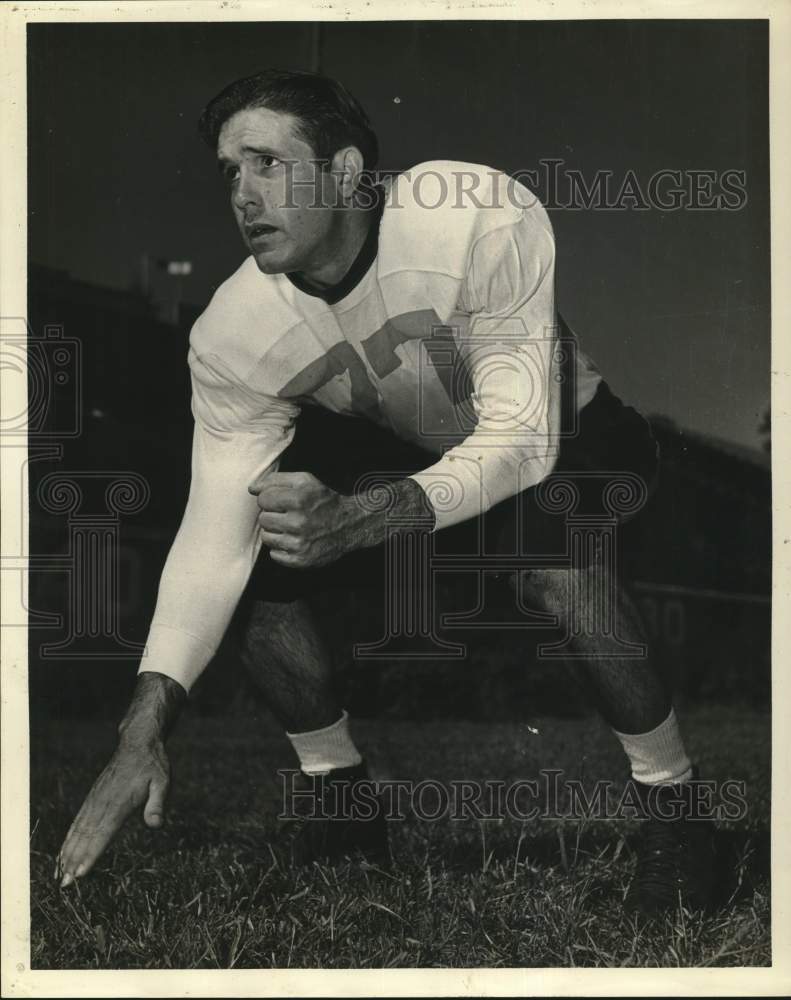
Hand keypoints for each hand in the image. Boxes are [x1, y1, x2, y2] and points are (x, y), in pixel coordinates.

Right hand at [56, 736, 169, 886]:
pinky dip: (68, 839)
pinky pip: (77, 822)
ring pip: (77, 830)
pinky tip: (62, 853)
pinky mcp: (92, 798)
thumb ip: (158, 803)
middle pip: (86, 836)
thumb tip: (155, 824)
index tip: (80, 873)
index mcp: (119, 802)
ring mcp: (95, 800)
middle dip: (74, 861)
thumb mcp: (163, 781)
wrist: (138, 743)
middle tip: (64, 884)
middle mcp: (103, 803)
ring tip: (58, 875)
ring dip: (67, 853)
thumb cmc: (153, 765)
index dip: (91, 853)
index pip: (103, 832)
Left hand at [248, 471, 359, 568]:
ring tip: (292, 529)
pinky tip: (296, 541)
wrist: (350, 525)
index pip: (263, 499)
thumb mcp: (305, 481)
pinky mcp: (301, 560)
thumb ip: (276, 480)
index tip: (283, 502)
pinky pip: (274, 555)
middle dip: (273, 516)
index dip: (271, 499)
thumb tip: (252, 489)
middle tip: (289, 516)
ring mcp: (300, 543)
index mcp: (299, 499)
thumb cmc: (324, 501)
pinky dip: (282, 549)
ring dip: (276, 533)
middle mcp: (299, 522)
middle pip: (263, 519)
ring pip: (267, 538)